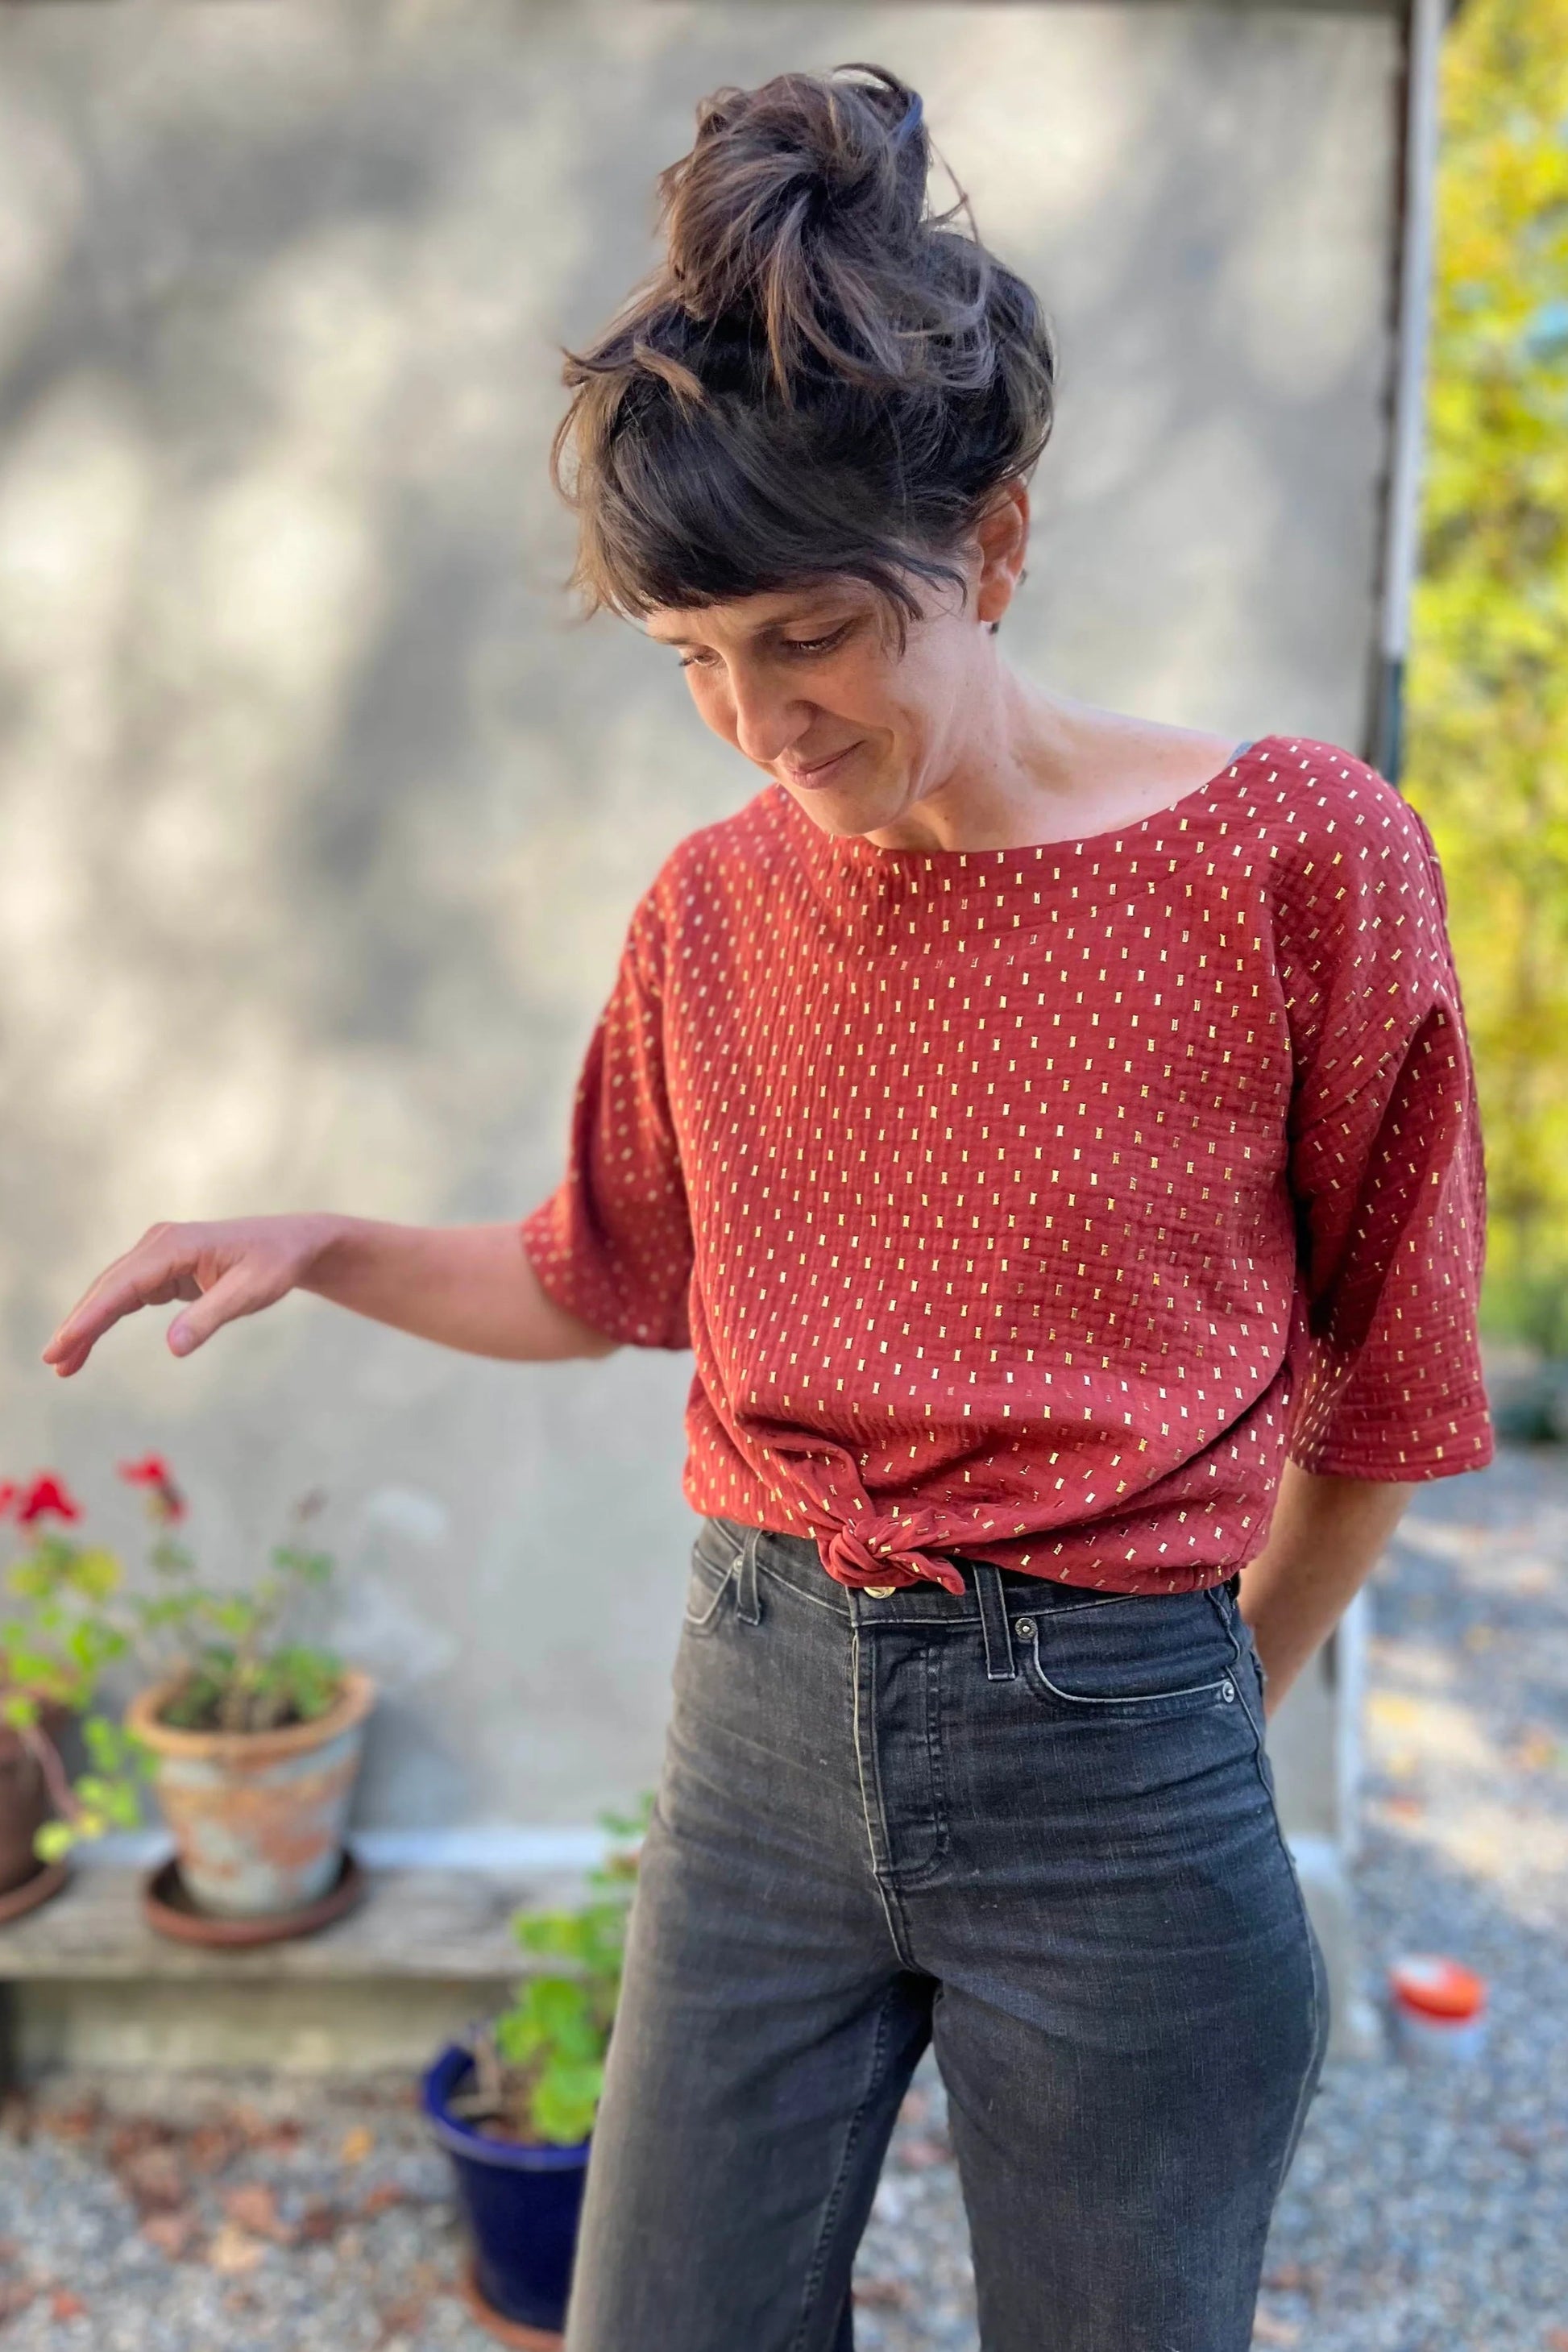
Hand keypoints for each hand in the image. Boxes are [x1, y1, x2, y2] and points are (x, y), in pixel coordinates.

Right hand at [41, 1215, 340, 1375]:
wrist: (294, 1243)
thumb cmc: (275, 1263)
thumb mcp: (251, 1292)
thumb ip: (211, 1318)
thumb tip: (173, 1347)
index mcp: (175, 1246)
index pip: (122, 1287)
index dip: (91, 1318)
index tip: (63, 1345)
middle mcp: (159, 1244)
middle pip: (108, 1288)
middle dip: (79, 1325)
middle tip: (53, 1363)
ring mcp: (159, 1253)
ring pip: (112, 1292)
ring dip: (87, 1325)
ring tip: (64, 1364)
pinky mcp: (164, 1266)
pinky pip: (127, 1294)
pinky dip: (106, 1318)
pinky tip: (88, 1342)